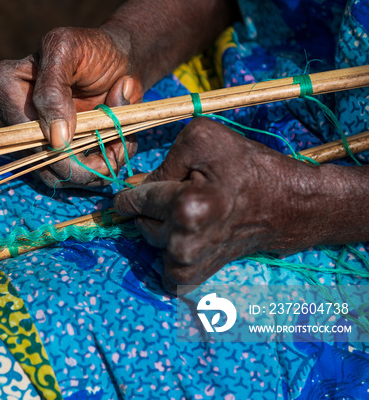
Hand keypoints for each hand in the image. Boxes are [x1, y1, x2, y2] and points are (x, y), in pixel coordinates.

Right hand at [0, 26, 142, 186]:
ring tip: (119, 138)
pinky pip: (66, 177)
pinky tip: (112, 144)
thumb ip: (53, 90)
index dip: (60, 143)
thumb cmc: (91, 49)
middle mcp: (3, 117)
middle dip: (85, 158)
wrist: (116, 62)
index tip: (102, 126)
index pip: (23, 131)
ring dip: (94, 165)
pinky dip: (96, 167)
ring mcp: (21, 139)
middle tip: (120, 139)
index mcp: (0, 84)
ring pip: (54, 175)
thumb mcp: (68, 51)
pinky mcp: (42, 156)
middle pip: (38, 159)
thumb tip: (54, 140)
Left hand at [114, 117, 327, 291]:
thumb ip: (162, 161)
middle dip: (155, 207)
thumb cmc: (247, 167)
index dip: (132, 192)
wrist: (287, 205)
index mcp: (185, 207)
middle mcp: (184, 243)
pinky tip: (193, 239)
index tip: (130, 192)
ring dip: (165, 228)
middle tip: (186, 195)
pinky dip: (171, 254)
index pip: (135, 200)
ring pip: (152, 241)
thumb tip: (139, 187)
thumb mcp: (202, 140)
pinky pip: (165, 271)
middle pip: (142, 221)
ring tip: (195, 214)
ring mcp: (189, 265)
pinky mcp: (195, 278)